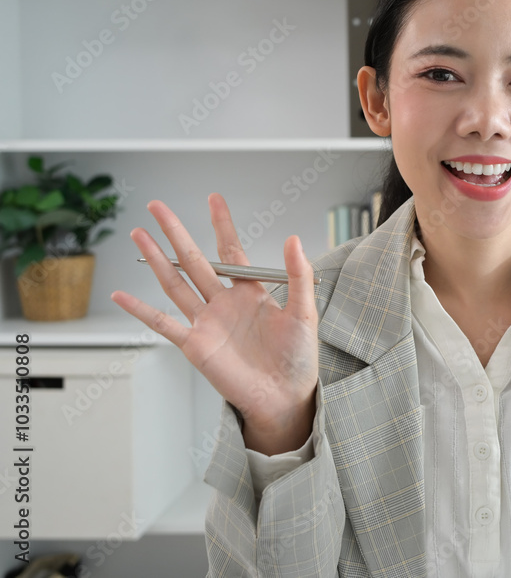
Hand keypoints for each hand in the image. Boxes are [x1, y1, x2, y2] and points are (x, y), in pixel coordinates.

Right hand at [111, 193, 319, 454]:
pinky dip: (140, 310)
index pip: (231, 250)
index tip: (213, 198)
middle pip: (194, 260)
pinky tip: (122, 295)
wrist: (285, 396)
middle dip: (175, 232)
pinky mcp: (195, 345)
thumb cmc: (298, 358)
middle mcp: (224, 303)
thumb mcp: (304, 312)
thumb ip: (298, 275)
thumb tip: (294, 239)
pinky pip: (163, 324)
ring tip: (139, 235)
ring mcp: (206, 323)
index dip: (222, 224)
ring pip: (175, 283)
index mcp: (250, 292)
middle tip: (157, 206)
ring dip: (156, 259)